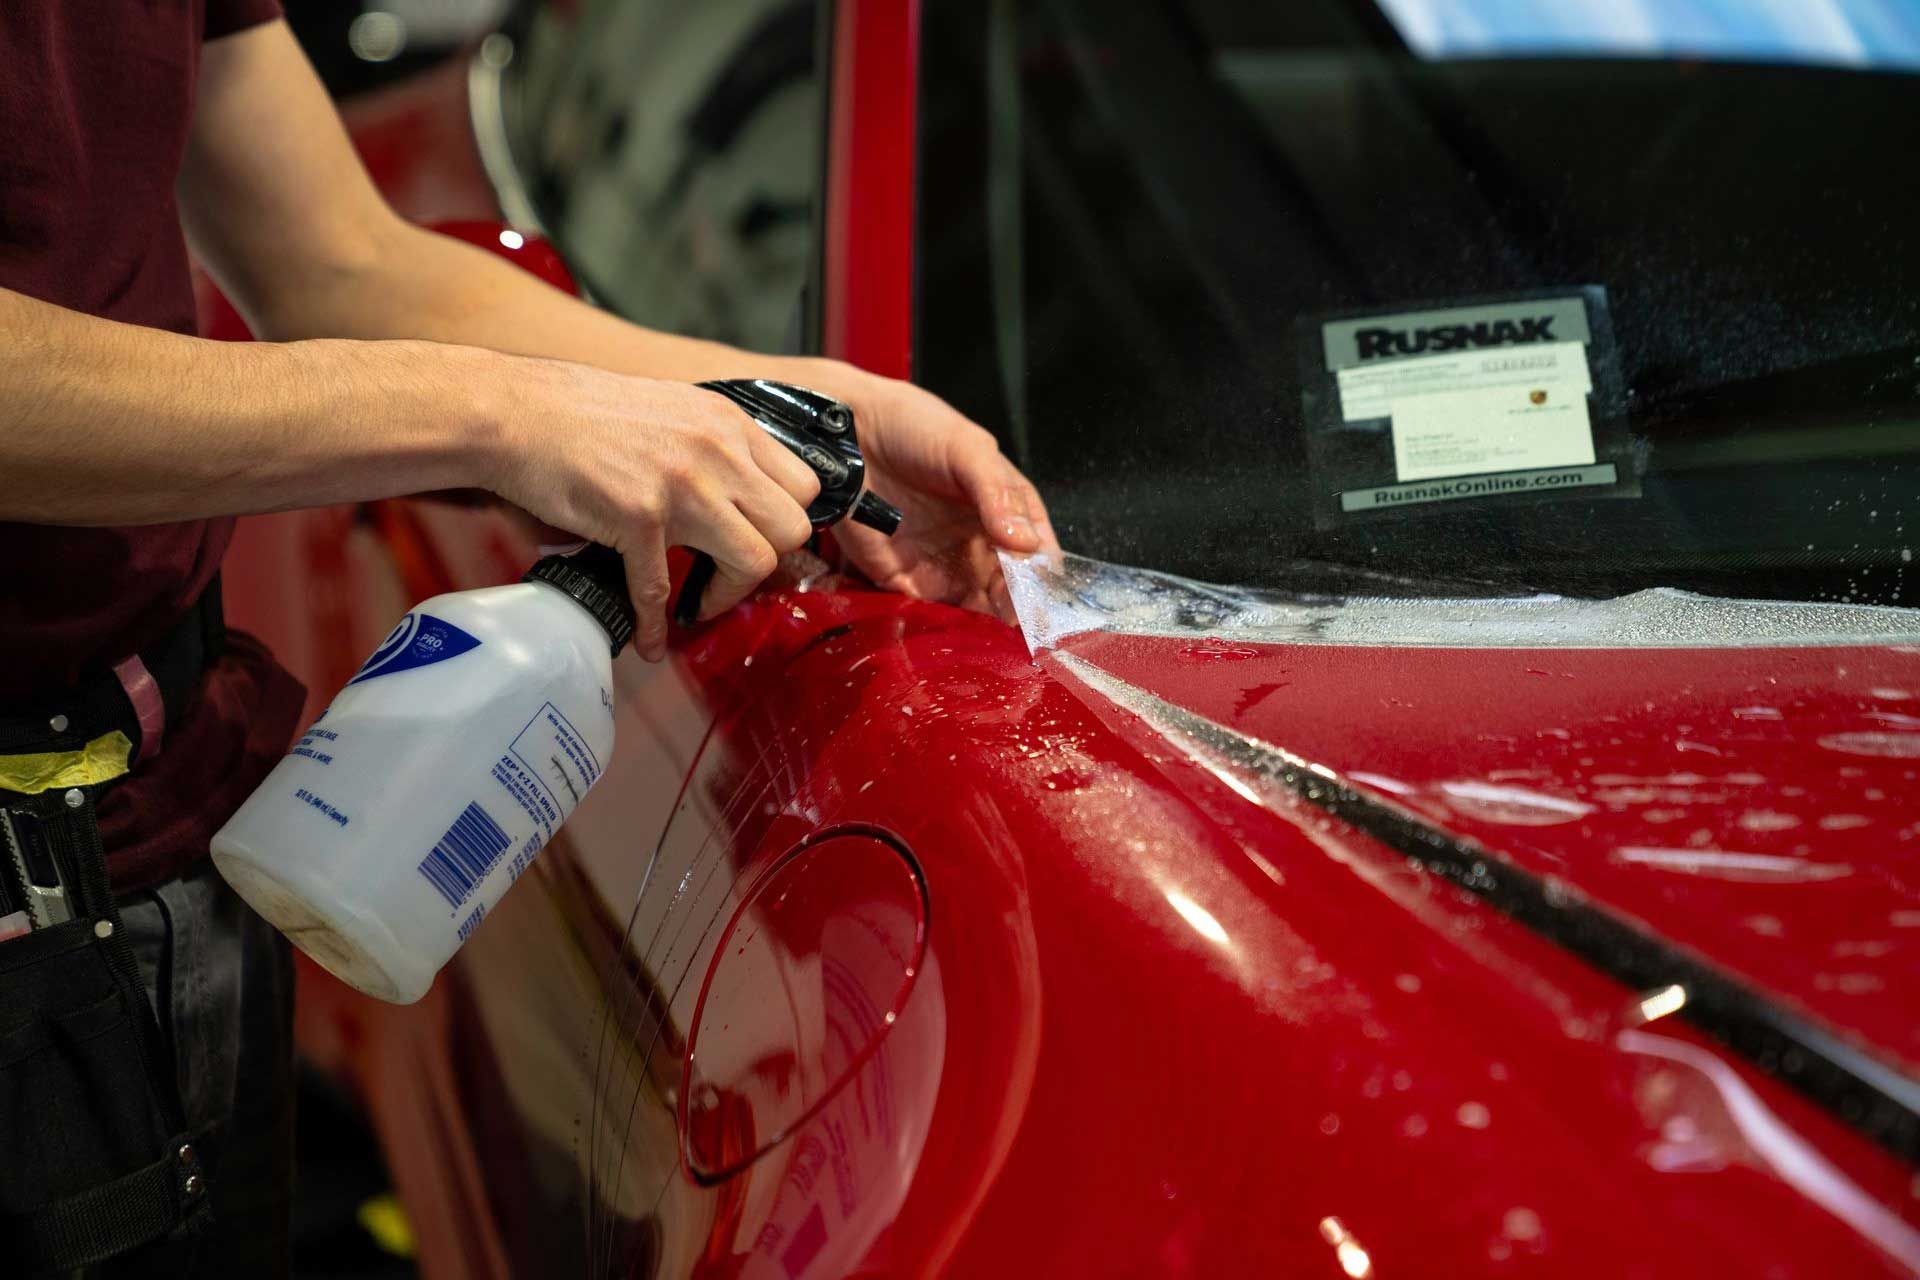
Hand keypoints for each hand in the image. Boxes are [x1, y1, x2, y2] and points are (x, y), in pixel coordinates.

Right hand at [482, 355, 820, 659]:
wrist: (516, 411)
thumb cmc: (581, 413)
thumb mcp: (672, 410)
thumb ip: (713, 447)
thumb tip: (739, 495)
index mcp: (728, 424)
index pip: (803, 485)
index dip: (785, 523)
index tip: (759, 541)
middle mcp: (716, 451)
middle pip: (794, 527)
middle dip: (768, 561)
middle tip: (730, 573)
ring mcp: (681, 485)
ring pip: (756, 560)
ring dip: (729, 594)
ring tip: (699, 600)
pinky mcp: (637, 517)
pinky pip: (662, 590)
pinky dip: (655, 626)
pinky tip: (649, 639)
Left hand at [792, 360, 1056, 617]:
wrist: (847, 433)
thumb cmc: (914, 427)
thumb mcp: (967, 449)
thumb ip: (998, 494)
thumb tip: (1026, 544)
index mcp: (1006, 510)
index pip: (1037, 553)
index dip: (1041, 577)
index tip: (1040, 597)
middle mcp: (980, 544)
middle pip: (1009, 590)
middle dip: (1015, 609)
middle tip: (1013, 621)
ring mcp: (944, 565)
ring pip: (976, 611)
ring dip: (984, 628)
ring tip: (988, 637)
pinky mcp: (905, 581)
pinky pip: (931, 615)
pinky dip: (943, 630)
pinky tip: (951, 636)